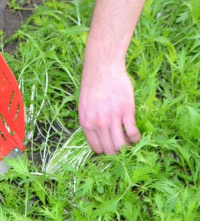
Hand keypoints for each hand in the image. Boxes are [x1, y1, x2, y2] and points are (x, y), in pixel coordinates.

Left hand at [78, 0, 146, 154]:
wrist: (102, 68)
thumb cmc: (92, 85)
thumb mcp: (84, 106)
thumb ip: (90, 121)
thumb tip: (97, 136)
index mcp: (86, 123)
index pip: (96, 147)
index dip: (104, 150)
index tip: (110, 147)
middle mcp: (98, 123)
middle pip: (109, 149)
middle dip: (116, 152)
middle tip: (122, 147)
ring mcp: (112, 118)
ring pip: (121, 144)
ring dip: (127, 147)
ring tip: (129, 143)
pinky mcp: (126, 111)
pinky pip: (132, 132)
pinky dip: (136, 138)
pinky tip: (136, 136)